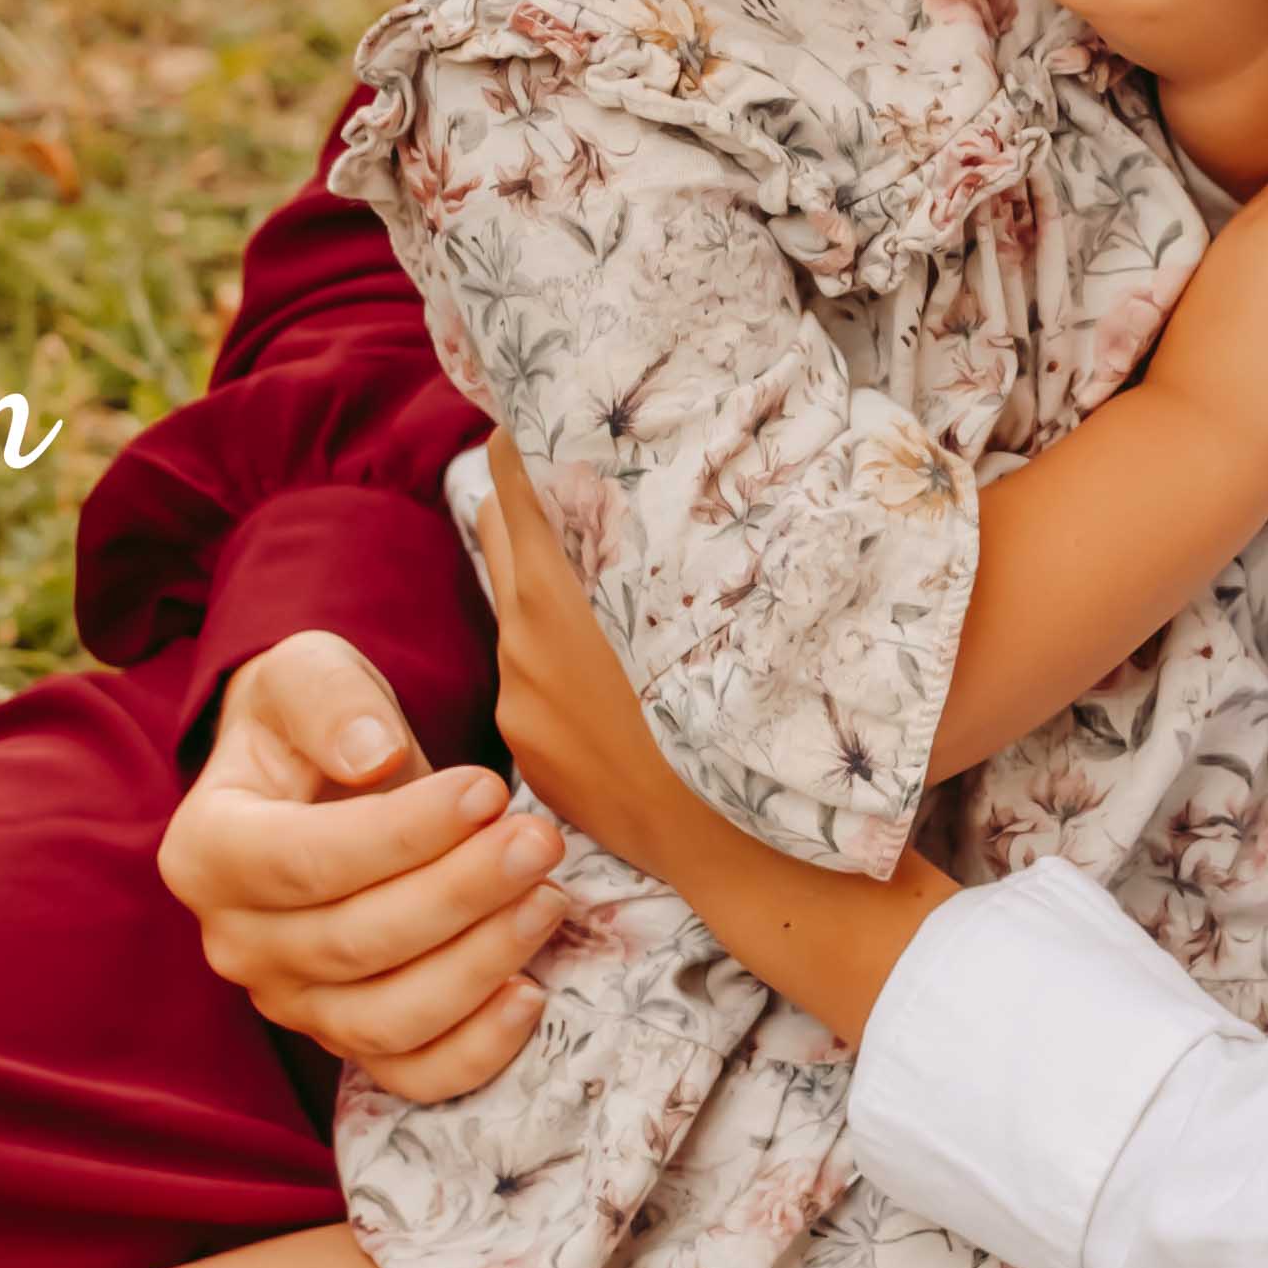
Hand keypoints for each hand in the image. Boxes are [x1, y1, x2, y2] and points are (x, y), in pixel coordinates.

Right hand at [155, 630, 573, 1101]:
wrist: (320, 775)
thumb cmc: (314, 721)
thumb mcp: (306, 673)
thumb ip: (330, 701)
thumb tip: (373, 756)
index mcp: (206, 851)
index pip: (303, 861)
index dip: (402, 834)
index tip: (488, 788)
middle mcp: (235, 942)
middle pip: (351, 943)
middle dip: (460, 893)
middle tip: (540, 840)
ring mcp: (289, 1002)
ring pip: (383, 1020)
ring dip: (478, 966)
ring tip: (548, 898)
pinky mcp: (346, 1037)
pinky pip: (408, 1075)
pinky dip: (473, 1054)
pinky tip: (532, 994)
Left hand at [481, 437, 956, 1049]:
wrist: (755, 855)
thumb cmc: (766, 703)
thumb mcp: (722, 587)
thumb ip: (667, 521)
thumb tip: (653, 452)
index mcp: (561, 588)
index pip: (509, 473)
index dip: (530, 435)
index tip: (556, 412)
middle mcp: (524, 640)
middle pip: (501, 529)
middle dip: (538, 497)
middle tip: (586, 469)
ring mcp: (522, 703)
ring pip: (519, 608)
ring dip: (555, 581)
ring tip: (615, 567)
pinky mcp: (533, 755)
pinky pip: (533, 676)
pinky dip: (562, 651)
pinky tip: (618, 660)